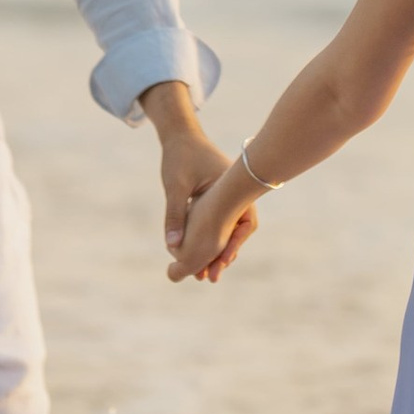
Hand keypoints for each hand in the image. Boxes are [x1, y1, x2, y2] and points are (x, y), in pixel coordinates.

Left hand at [169, 159, 260, 286]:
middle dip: (224, 254)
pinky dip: (212, 238)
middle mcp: (235, 193)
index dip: (233, 245)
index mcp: (232, 187)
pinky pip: (220, 223)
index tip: (224, 263)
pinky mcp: (220, 198)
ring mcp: (229, 195)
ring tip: (205, 273)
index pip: (242, 223)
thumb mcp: (175, 186)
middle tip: (211, 277)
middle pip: (236, 230)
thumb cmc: (179, 157)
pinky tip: (200, 255)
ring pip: (228, 229)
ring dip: (217, 249)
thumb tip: (172, 246)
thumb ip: (175, 214)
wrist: (181, 136)